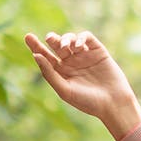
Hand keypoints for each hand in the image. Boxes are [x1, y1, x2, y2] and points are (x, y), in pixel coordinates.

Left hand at [24, 30, 139, 132]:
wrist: (113, 103)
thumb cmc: (87, 101)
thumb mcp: (64, 89)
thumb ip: (49, 73)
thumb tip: (35, 55)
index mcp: (61, 73)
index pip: (46, 57)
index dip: (36, 46)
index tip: (28, 37)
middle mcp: (72, 63)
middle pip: (57, 45)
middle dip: (52, 39)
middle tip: (50, 39)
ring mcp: (85, 56)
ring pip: (71, 39)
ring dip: (66, 39)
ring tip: (67, 46)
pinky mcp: (98, 51)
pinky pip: (86, 38)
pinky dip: (81, 38)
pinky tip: (79, 46)